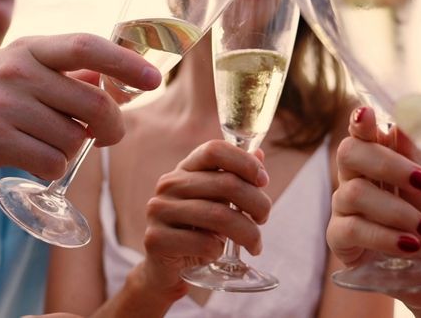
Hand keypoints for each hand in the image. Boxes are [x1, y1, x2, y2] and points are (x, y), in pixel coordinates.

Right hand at [0, 33, 160, 180]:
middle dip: (111, 125)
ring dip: (73, 150)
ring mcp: (2, 103)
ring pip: (74, 137)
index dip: (125, 63)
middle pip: (93, 101)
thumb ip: (66, 73)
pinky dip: (52, 168)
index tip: (154, 79)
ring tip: (47, 145)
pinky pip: (51, 161)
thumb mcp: (20, 71)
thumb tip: (117, 79)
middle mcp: (17, 70)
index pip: (87, 47)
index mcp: (30, 48)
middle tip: (109, 135)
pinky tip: (32, 162)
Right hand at [139, 139, 270, 295]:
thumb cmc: (198, 231)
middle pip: (227, 183)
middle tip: (263, 219)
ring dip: (247, 233)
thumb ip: (236, 178)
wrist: (166, 269)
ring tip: (255, 244)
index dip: (245, 162)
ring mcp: (159, 210)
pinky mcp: (156, 239)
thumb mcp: (217, 202)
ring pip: (219, 216)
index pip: (215, 150)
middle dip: (258, 203)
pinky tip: (217, 254)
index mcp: (185, 169)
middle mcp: (169, 184)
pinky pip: (204, 243)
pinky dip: (219, 251)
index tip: (263, 181)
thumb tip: (259, 154)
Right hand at [328, 106, 420, 311]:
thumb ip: (417, 152)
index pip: (362, 130)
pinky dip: (385, 236)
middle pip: (349, 153)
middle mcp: (356, 177)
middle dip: (388, 165)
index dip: (360, 121)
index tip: (367, 115)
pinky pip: (352, 229)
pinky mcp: (340, 239)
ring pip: (354, 193)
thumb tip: (400, 121)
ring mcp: (344, 207)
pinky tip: (410, 245)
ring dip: (397, 211)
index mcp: (379, 156)